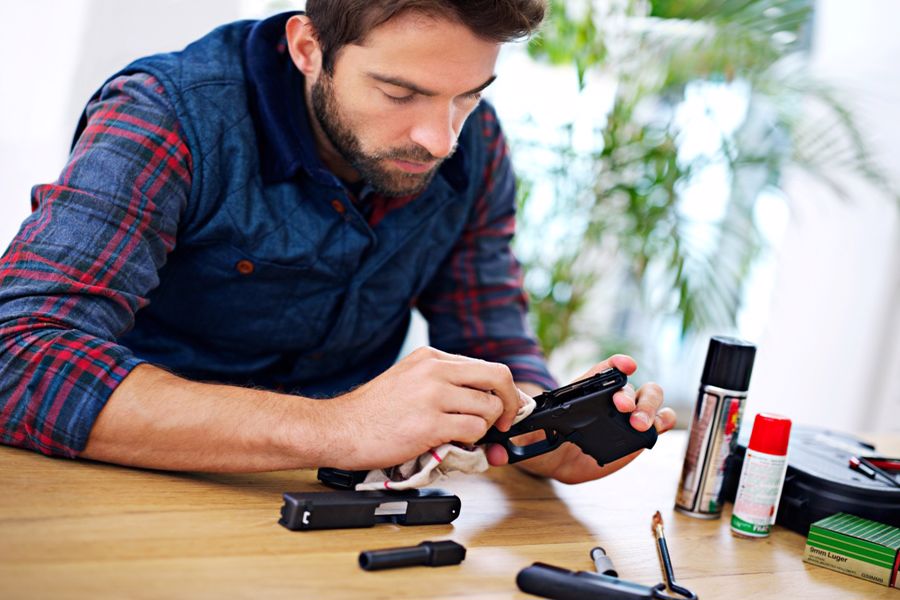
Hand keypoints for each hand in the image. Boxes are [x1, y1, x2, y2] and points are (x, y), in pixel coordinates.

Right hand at [323, 346, 527, 469]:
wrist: (338, 428)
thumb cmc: (371, 413)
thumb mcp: (408, 381)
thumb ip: (443, 385)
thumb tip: (482, 403)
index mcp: (431, 358)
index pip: (486, 367)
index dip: (504, 391)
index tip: (507, 408)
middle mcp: (435, 370)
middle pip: (498, 377)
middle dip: (509, 404)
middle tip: (503, 423)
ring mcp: (433, 395)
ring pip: (488, 409)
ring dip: (483, 430)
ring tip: (460, 437)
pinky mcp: (430, 423)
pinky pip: (473, 431)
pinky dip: (470, 442)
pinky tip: (450, 444)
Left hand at [484, 354, 675, 483]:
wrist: (557, 462)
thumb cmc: (542, 442)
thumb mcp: (528, 440)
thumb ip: (513, 444)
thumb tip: (495, 454)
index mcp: (584, 393)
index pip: (603, 370)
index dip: (615, 364)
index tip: (623, 365)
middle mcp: (608, 400)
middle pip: (630, 385)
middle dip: (630, 393)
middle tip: (621, 408)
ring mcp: (626, 415)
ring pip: (649, 398)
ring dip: (649, 406)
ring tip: (637, 423)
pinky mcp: (638, 434)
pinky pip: (660, 421)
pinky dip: (664, 420)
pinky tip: (660, 426)